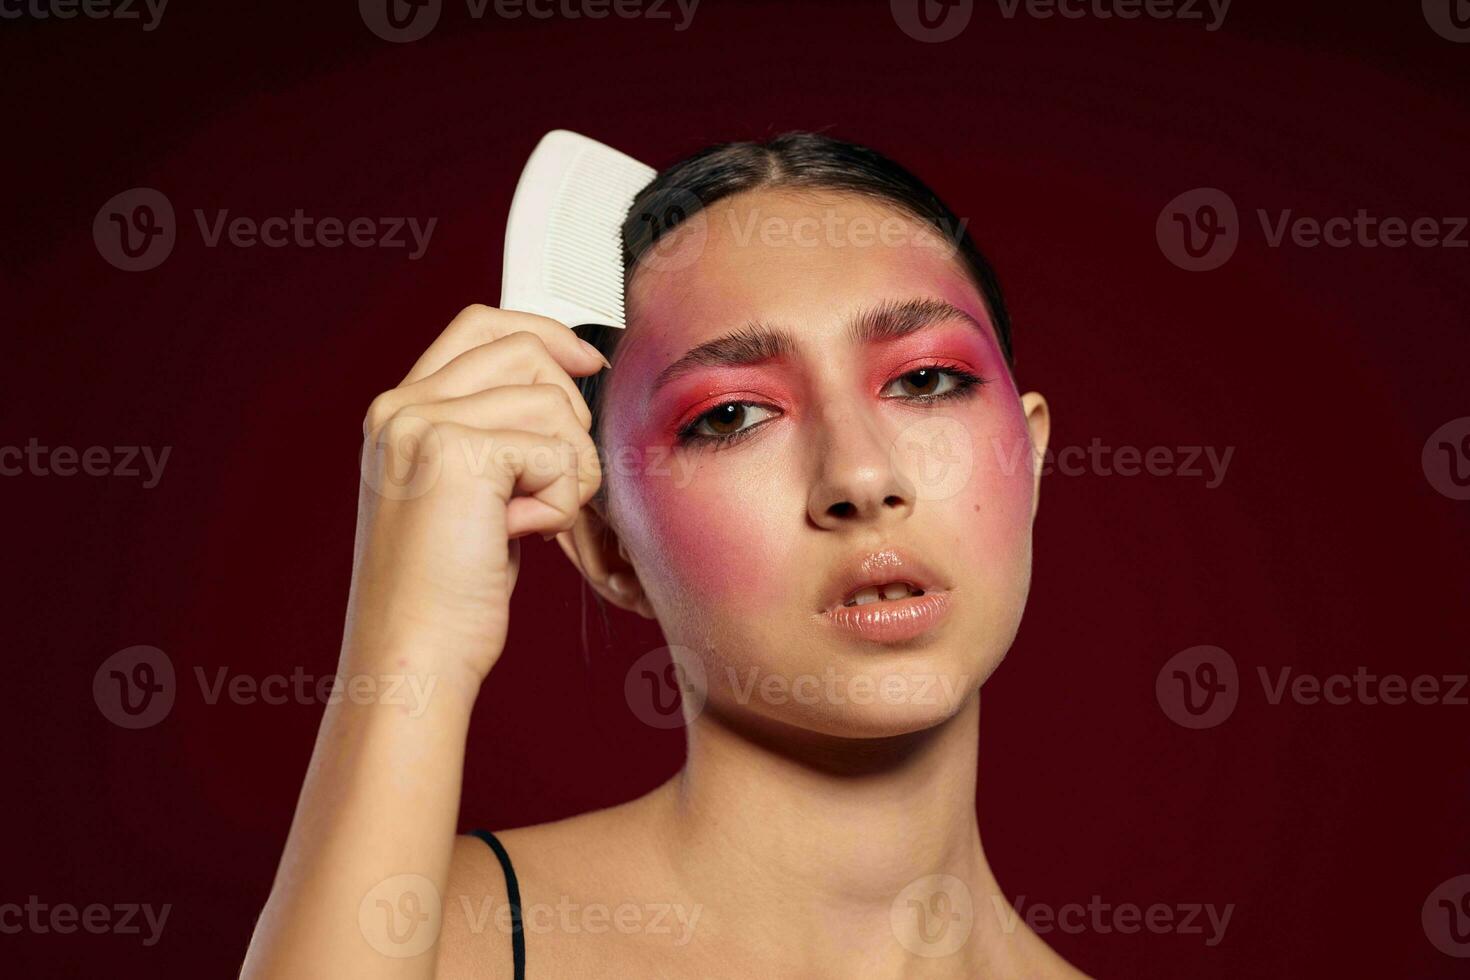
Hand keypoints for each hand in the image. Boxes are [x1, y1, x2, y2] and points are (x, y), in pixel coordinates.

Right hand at [346, 304, 606, 684]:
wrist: (413, 654)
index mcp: (400, 411)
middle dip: (567, 417)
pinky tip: (517, 537)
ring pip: (555, 405)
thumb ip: (490, 434)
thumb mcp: (462, 495)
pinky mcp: (460, 453)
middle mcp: (403, 407)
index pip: (482, 324)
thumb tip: (563, 388)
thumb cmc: (443, 593)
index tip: (584, 365)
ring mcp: (425, 425)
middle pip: (528, 352)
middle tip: (546, 484)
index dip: (545, 334)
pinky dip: (559, 505)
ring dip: (566, 472)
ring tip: (523, 522)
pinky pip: (561, 453)